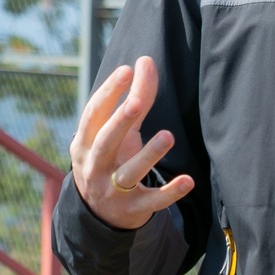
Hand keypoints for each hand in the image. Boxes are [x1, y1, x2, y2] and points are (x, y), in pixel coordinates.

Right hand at [68, 55, 195, 229]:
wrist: (100, 213)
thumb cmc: (111, 157)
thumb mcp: (119, 130)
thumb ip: (134, 97)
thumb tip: (145, 60)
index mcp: (86, 142)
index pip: (94, 114)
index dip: (108, 92)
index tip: (126, 70)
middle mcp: (95, 166)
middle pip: (106, 142)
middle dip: (119, 122)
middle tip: (135, 102)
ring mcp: (112, 190)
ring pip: (129, 173)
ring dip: (148, 155)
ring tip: (168, 135)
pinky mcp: (132, 209)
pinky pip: (152, 201)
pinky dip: (169, 192)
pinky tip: (188, 181)